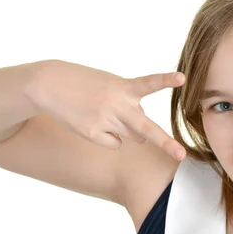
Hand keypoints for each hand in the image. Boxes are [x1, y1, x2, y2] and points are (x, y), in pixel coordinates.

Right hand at [27, 60, 186, 159]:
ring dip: (133, 131)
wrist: (50, 84)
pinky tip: (96, 124)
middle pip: (147, 128)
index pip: (149, 83)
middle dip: (166, 143)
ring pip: (135, 137)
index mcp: (124, 87)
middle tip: (181, 155)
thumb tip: (142, 135)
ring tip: (112, 115)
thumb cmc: (86, 83)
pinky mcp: (92, 133)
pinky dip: (110, 137)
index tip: (182, 77)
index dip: (166, 80)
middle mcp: (117, 105)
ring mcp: (105, 120)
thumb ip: (131, 105)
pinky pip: (115, 143)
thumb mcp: (111, 84)